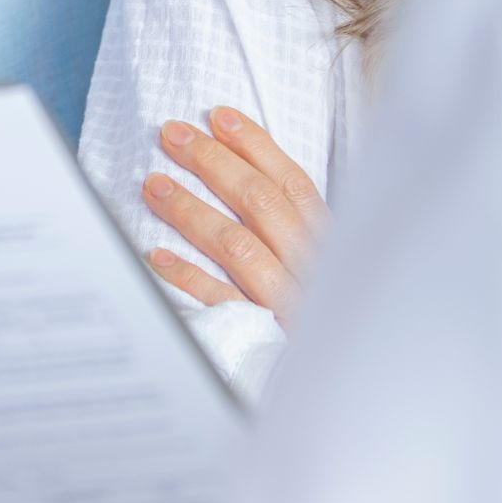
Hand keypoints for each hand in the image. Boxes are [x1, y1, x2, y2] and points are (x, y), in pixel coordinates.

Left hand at [141, 106, 326, 325]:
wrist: (347, 386)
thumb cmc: (331, 315)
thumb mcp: (330, 267)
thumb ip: (298, 229)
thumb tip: (244, 173)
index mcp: (332, 244)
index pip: (293, 183)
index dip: (256, 146)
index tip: (218, 116)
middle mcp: (313, 268)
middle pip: (260, 203)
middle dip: (213, 162)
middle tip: (172, 134)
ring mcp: (288, 304)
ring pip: (236, 246)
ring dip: (191, 210)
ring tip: (153, 185)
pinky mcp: (264, 339)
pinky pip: (219, 303)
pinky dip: (186, 277)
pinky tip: (154, 256)